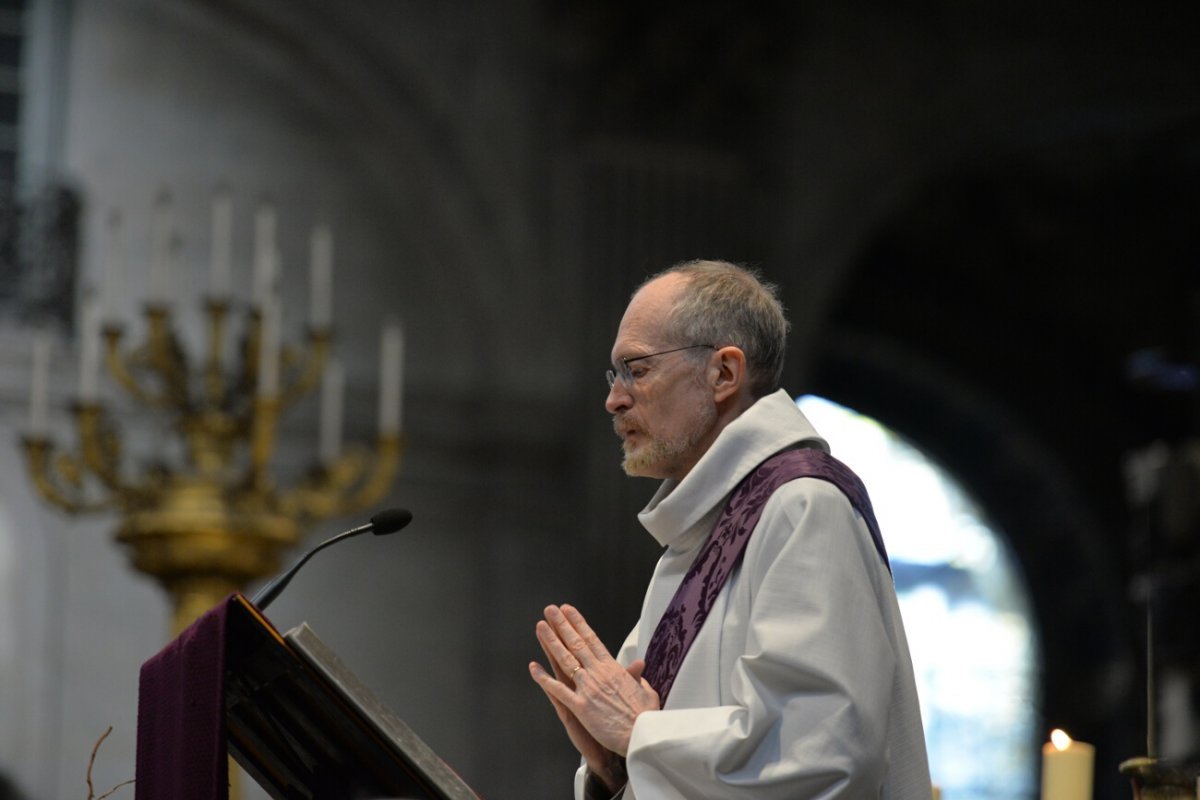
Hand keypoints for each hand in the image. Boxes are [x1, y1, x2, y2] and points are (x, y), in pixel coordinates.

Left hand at [528, 605, 659, 765]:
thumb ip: (637, 676)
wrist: (642, 735)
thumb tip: (639, 666)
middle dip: (562, 625)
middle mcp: (598, 673)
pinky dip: (544, 679)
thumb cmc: (645, 716)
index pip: (592, 639)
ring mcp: (587, 688)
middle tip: (550, 610)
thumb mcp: (645, 690)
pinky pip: (558, 690)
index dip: (579, 623)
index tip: (569, 611)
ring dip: (550, 642)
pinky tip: (534, 668)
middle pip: (576, 644)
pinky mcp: (580, 707)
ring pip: (565, 660)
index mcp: (613, 668)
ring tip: (540, 627)